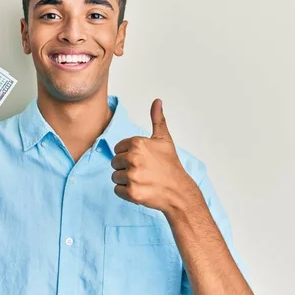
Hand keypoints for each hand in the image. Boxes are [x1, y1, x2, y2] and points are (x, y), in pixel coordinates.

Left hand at [111, 99, 199, 213]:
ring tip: (142, 180)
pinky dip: (126, 193)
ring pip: (115, 176)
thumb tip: (157, 101)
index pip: (118, 148)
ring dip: (126, 180)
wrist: (179, 191)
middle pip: (115, 162)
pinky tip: (140, 189)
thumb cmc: (170, 166)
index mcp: (137, 143)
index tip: (142, 160)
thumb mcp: (164, 140)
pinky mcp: (131, 192)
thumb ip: (157, 119)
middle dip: (126, 168)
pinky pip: (117, 190)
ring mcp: (132, 176)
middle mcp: (133, 158)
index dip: (128, 154)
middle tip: (143, 171)